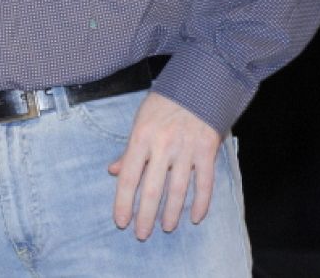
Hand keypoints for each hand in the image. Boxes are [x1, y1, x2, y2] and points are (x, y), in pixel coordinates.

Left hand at [107, 92, 222, 238]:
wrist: (197, 84)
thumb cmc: (163, 104)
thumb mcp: (140, 122)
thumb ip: (129, 150)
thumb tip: (113, 171)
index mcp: (140, 138)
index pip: (128, 177)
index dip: (123, 202)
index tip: (121, 221)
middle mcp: (162, 146)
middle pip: (151, 189)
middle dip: (145, 215)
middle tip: (141, 234)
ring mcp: (185, 149)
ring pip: (177, 190)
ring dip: (171, 212)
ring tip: (165, 228)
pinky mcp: (206, 151)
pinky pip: (204, 183)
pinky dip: (201, 202)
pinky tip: (195, 217)